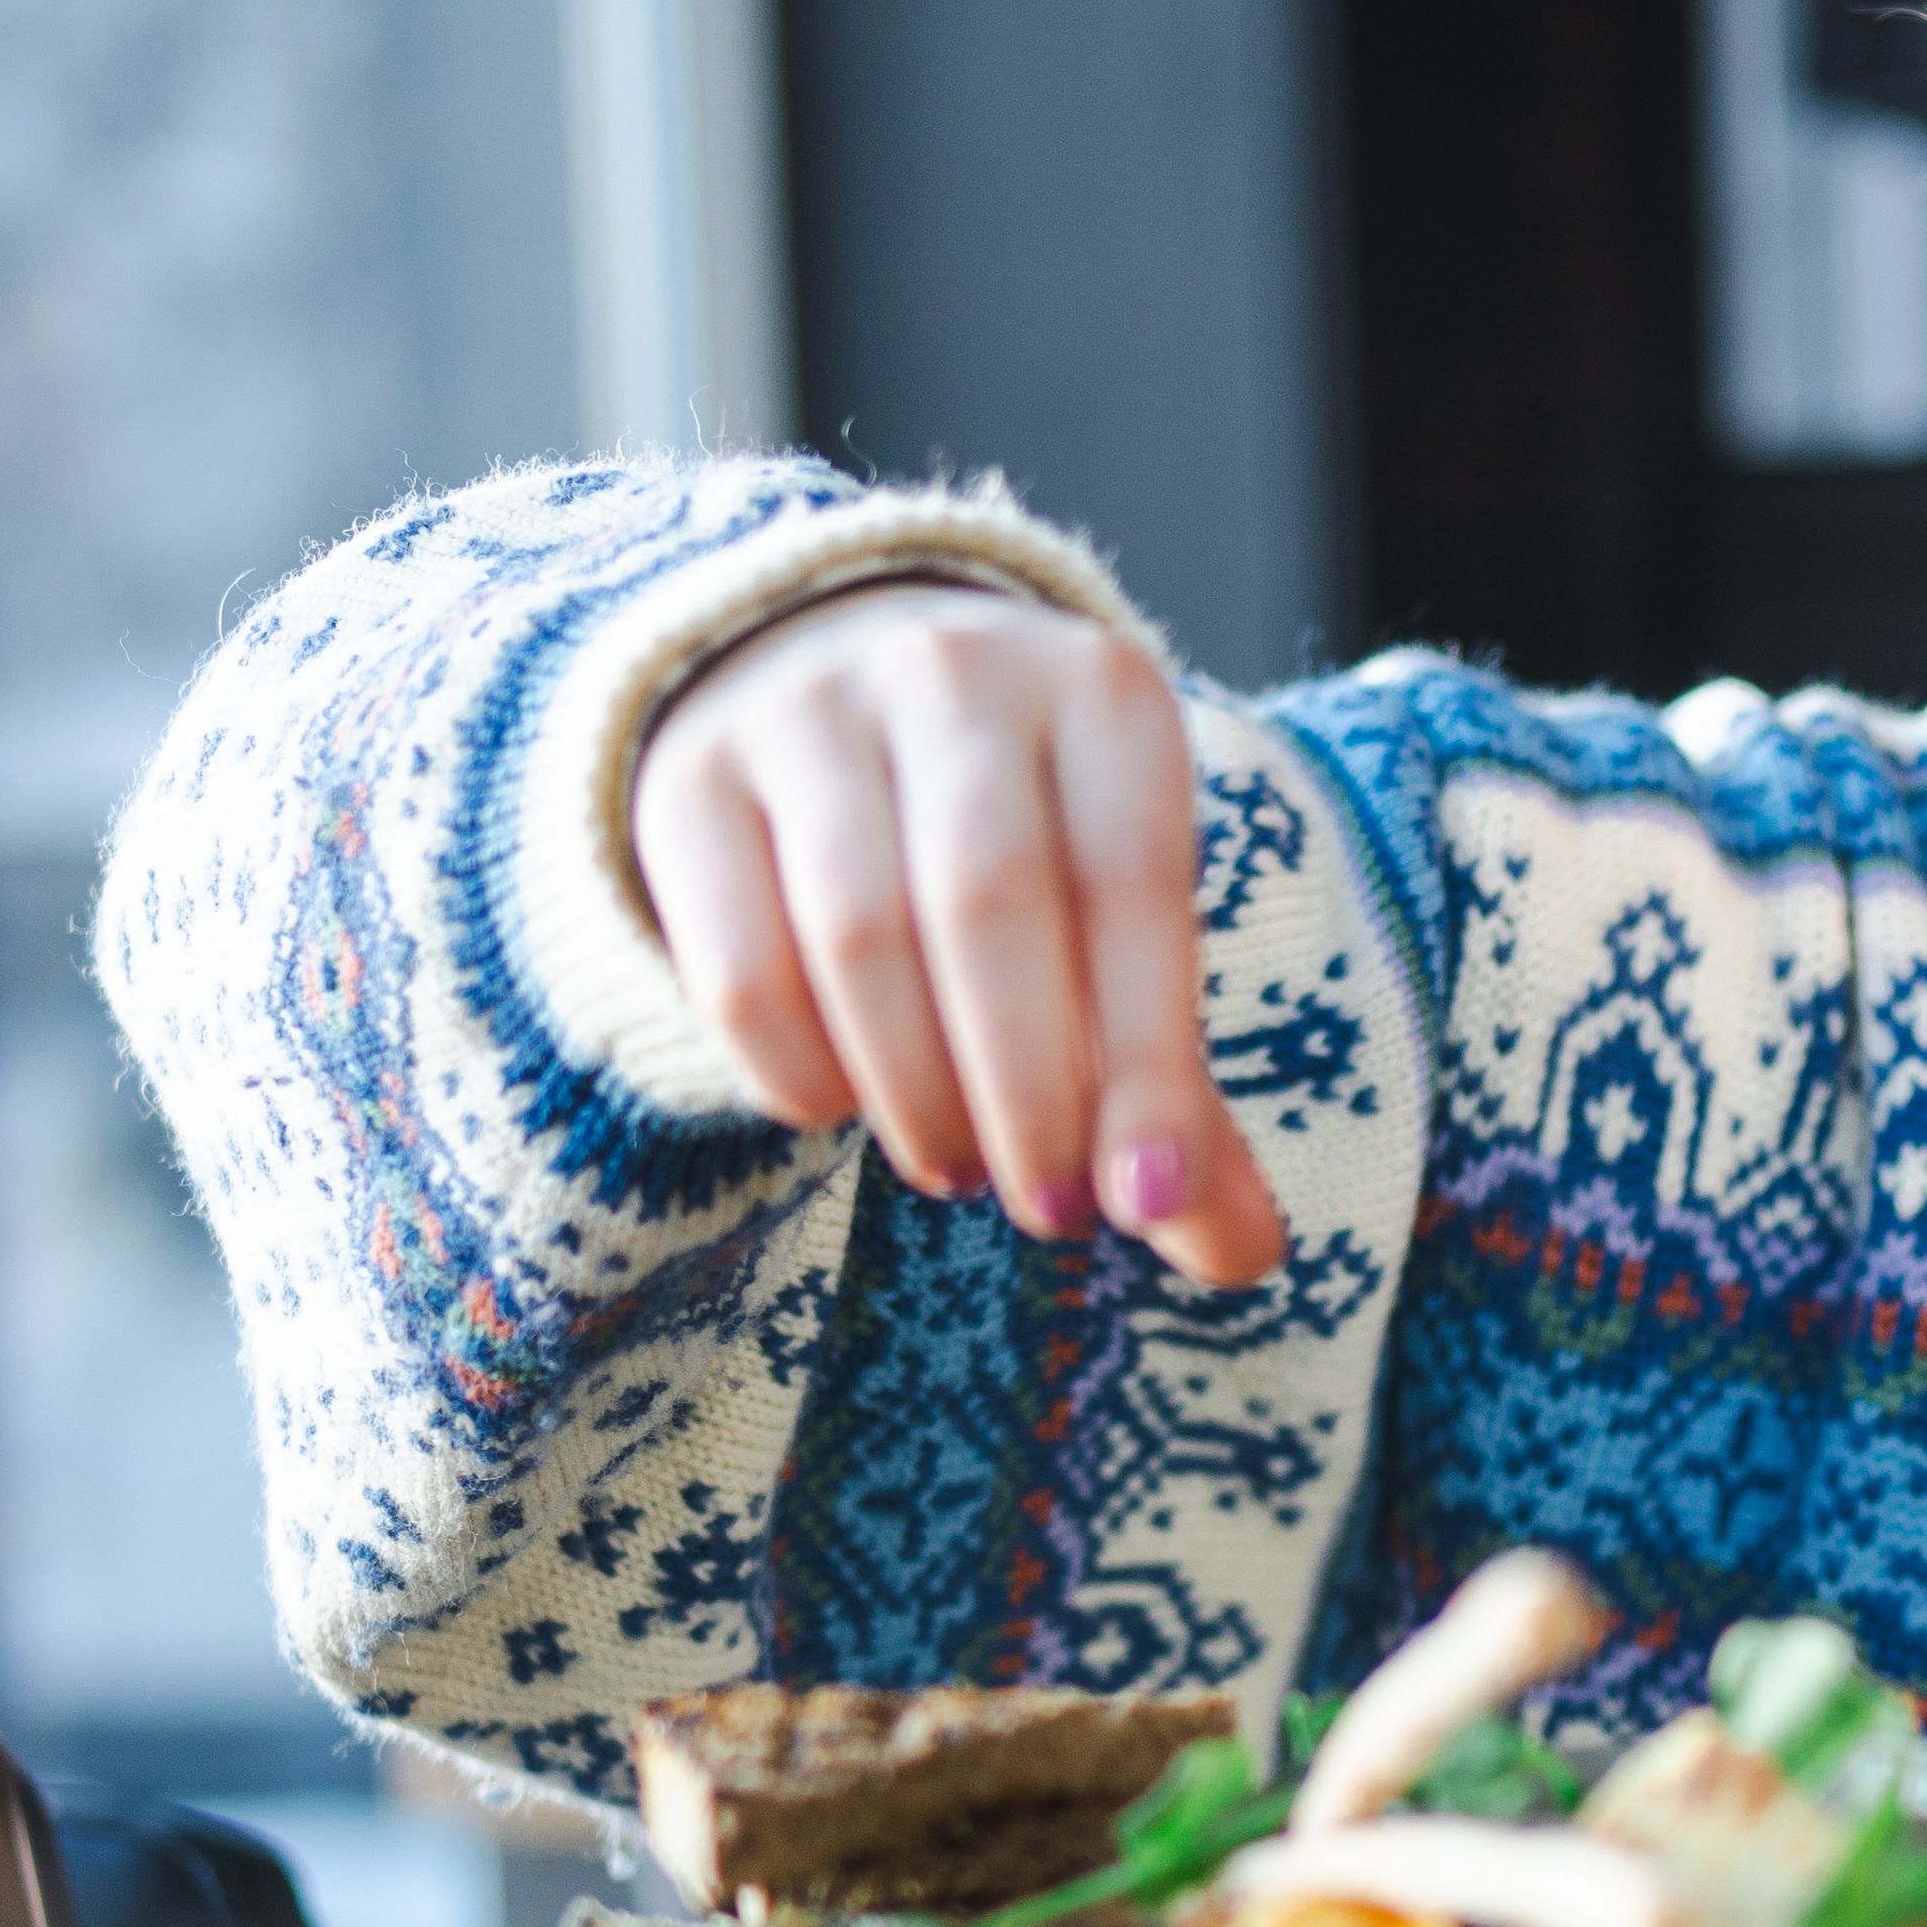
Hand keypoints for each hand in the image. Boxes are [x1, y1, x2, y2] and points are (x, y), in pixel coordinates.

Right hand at [632, 585, 1286, 1286]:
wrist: (824, 678)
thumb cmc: (1019, 830)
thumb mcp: (1116, 910)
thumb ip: (1172, 1080)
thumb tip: (1238, 1254)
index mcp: (1099, 692)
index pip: (1134, 884)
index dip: (1145, 1062)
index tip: (1145, 1205)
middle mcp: (952, 672)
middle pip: (990, 907)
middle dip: (1027, 1092)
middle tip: (1047, 1207)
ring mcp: (805, 712)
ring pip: (858, 938)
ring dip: (917, 1093)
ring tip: (952, 1163)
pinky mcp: (688, 780)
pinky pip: (739, 967)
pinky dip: (800, 1074)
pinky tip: (844, 1104)